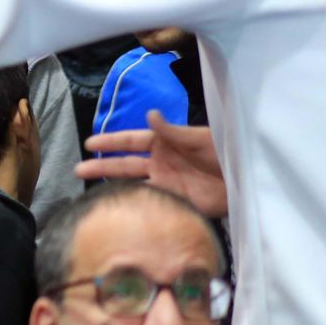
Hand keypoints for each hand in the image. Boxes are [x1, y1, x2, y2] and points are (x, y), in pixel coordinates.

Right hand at [76, 113, 228, 218]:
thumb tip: (149, 115)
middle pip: (125, 164)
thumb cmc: (224, 152)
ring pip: (133, 184)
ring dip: (112, 185)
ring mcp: (167, 184)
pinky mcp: (178, 203)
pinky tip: (120, 209)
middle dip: (102, 165)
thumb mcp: (199, 138)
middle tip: (78, 169)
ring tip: (89, 188)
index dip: (111, 142)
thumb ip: (173, 131)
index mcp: (164, 143)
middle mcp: (161, 163)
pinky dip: (136, 205)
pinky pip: (152, 203)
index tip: (89, 143)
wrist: (247, 180)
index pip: (130, 141)